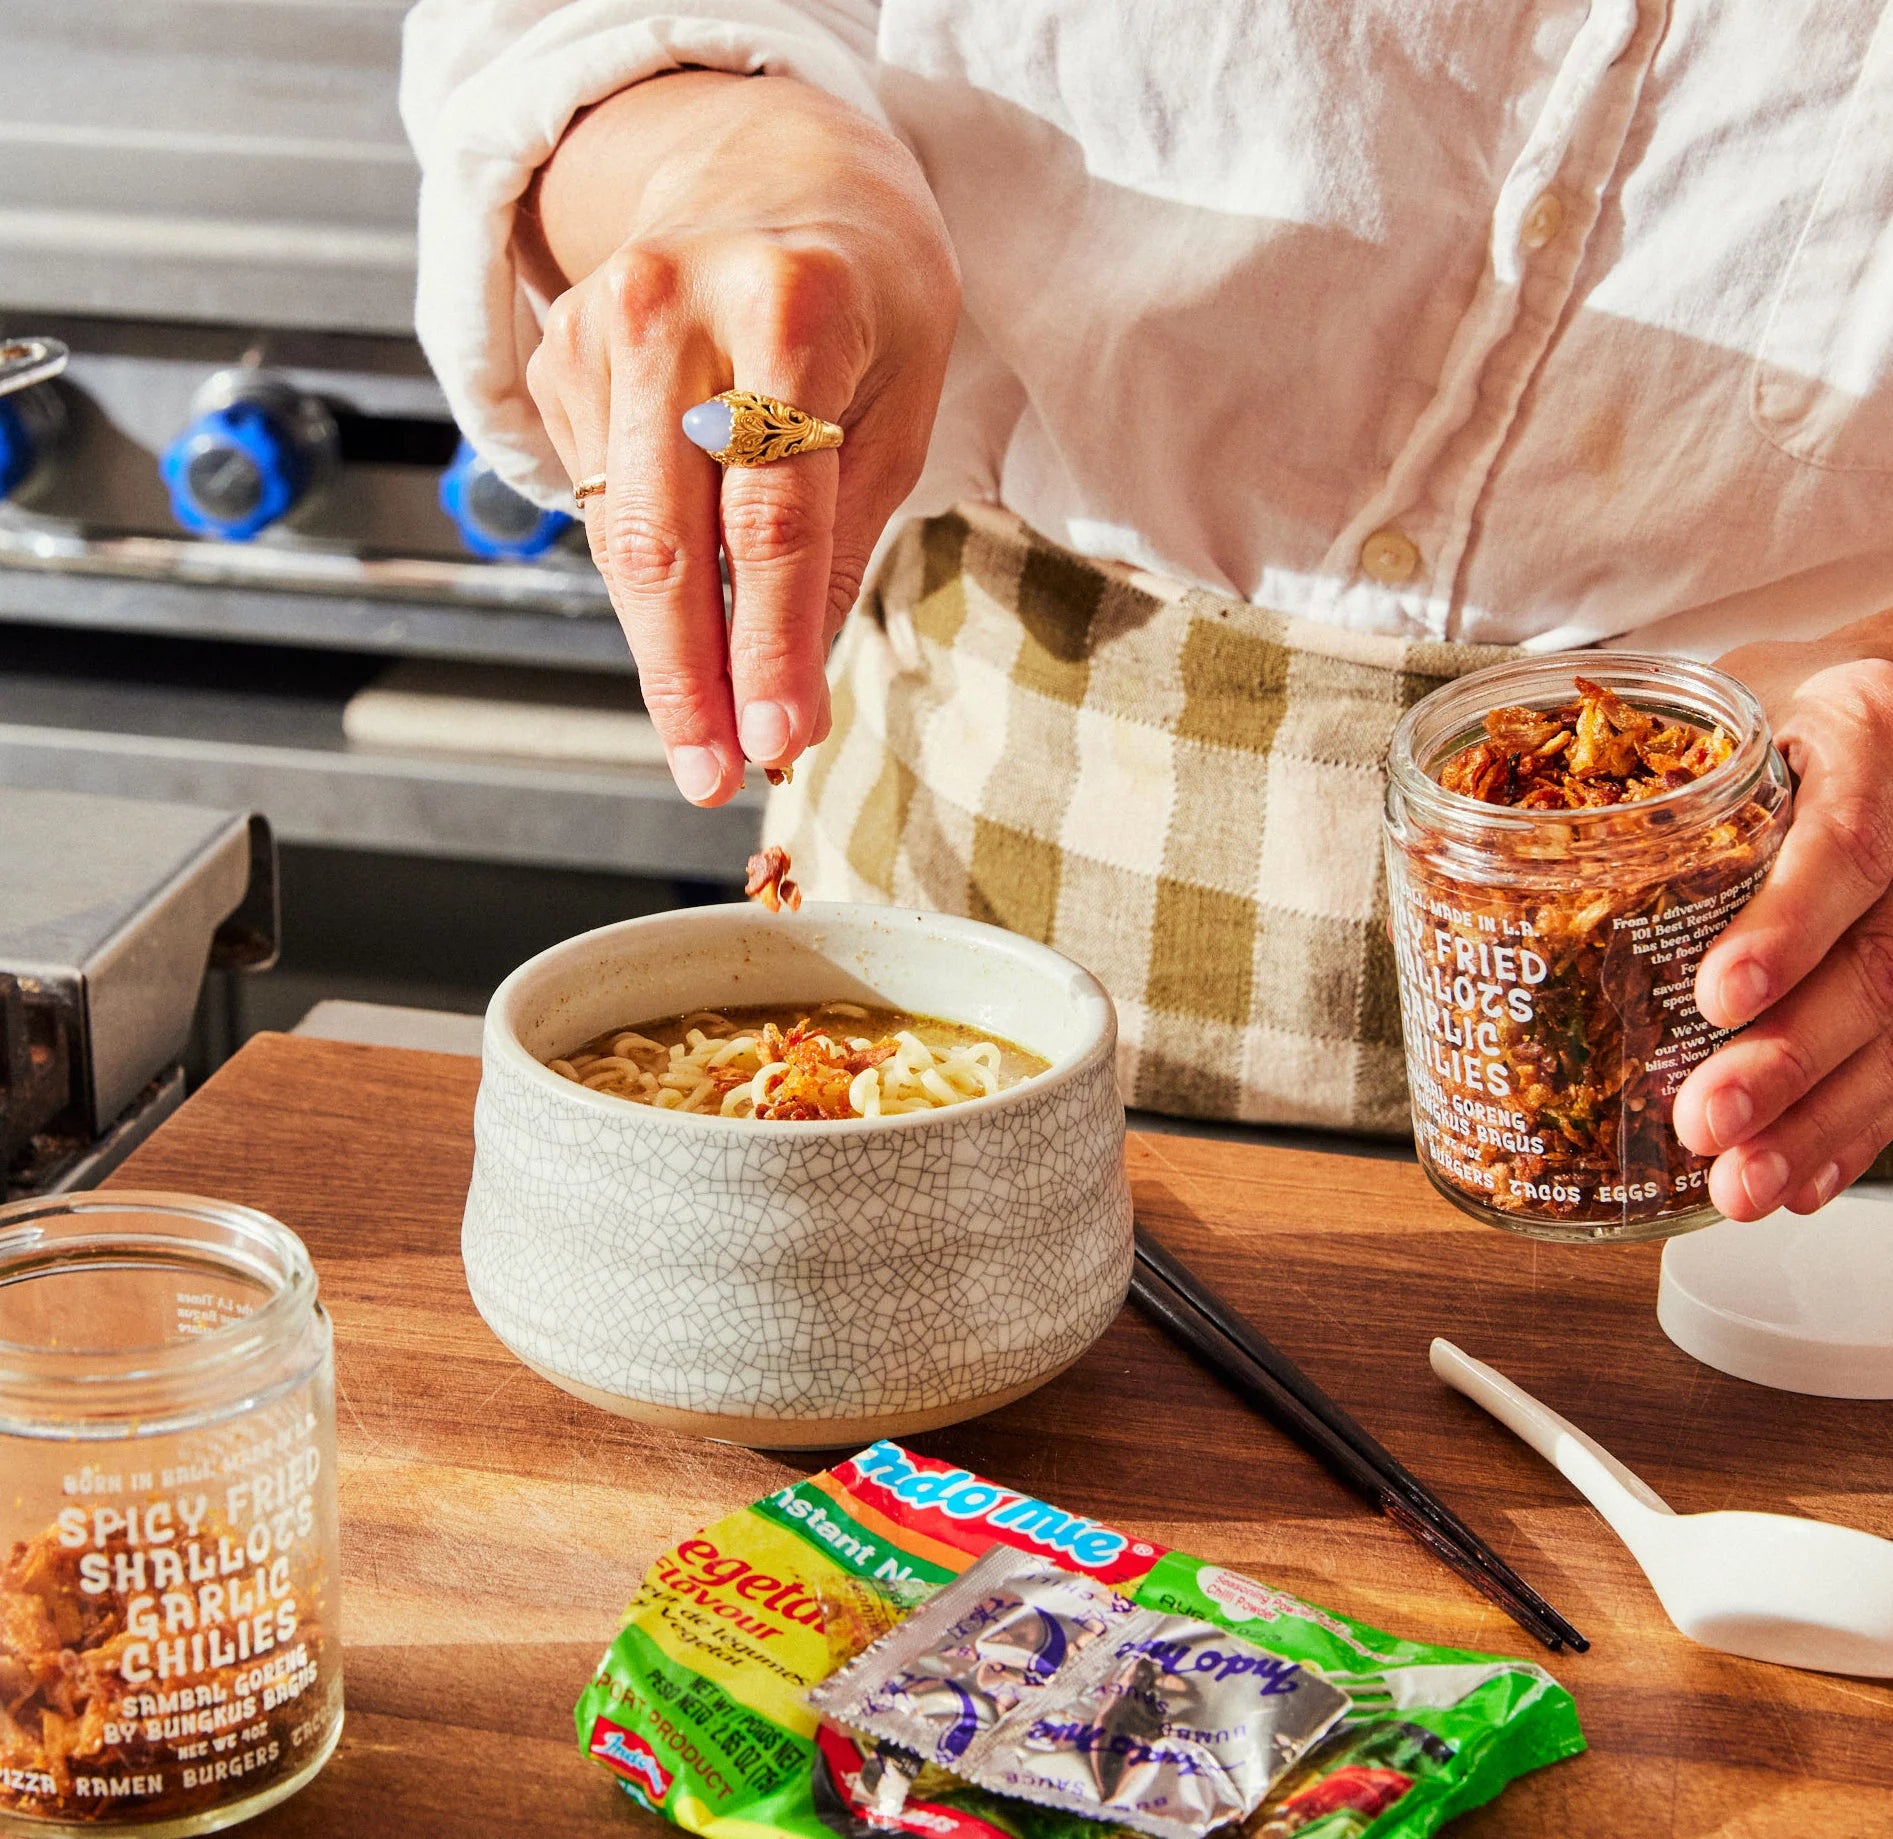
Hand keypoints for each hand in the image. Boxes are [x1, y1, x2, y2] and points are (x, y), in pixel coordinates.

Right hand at [520, 72, 958, 803]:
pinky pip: (601, 511)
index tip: (774, 741)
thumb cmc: (862, 302)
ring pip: (620, 538)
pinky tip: (691, 607)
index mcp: (789, 306)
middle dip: (688, 678)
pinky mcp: (557, 359)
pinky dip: (649, 581)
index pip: (771, 512)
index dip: (769, 643)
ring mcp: (596, 327)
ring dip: (666, 650)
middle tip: (709, 776)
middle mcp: (672, 304)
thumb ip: (840, 544)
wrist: (771, 177)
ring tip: (710, 730)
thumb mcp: (897, 408)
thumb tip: (788, 698)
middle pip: (664, 537)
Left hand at [1674, 614, 1892, 1216]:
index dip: (1786, 927)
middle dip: (1790, 1058)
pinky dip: (1851, 1132)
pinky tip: (1799, 1181)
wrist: (1876, 713)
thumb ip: (1625, 769)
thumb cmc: (1765, 711)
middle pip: (1880, 961)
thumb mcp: (1710, 708)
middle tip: (1708, 1121)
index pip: (1846, 840)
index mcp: (1866, 734)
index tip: (1718, 996)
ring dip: (1820, 1122)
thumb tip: (1466, 849)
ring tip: (1744, 1185)